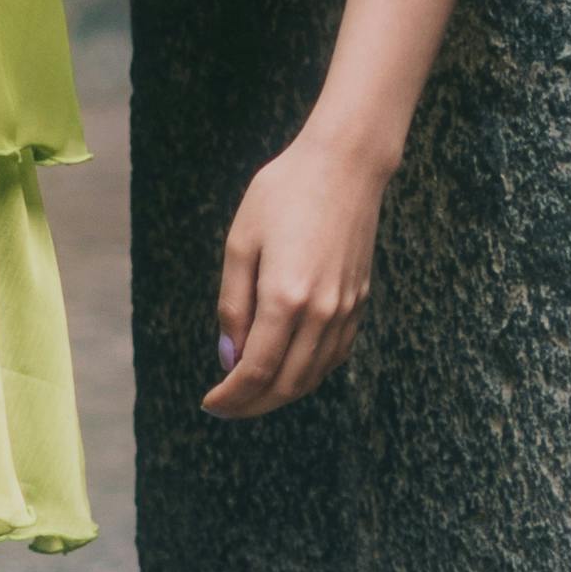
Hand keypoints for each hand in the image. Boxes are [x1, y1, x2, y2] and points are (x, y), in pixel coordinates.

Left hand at [206, 123, 390, 417]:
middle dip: (252, 405)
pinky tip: (288, 366)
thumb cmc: (284, 194)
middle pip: (287, 385)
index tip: (211, 403)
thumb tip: (229, 357)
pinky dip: (309, 373)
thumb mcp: (241, 243)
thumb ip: (233, 304)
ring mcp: (346, 309)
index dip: (232, 396)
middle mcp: (321, 313)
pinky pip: (334, 355)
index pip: (256, 371)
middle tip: (226, 406)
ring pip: (313, 376)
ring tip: (251, 391)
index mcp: (285, 298)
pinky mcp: (360, 301)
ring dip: (280, 394)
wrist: (345, 165)